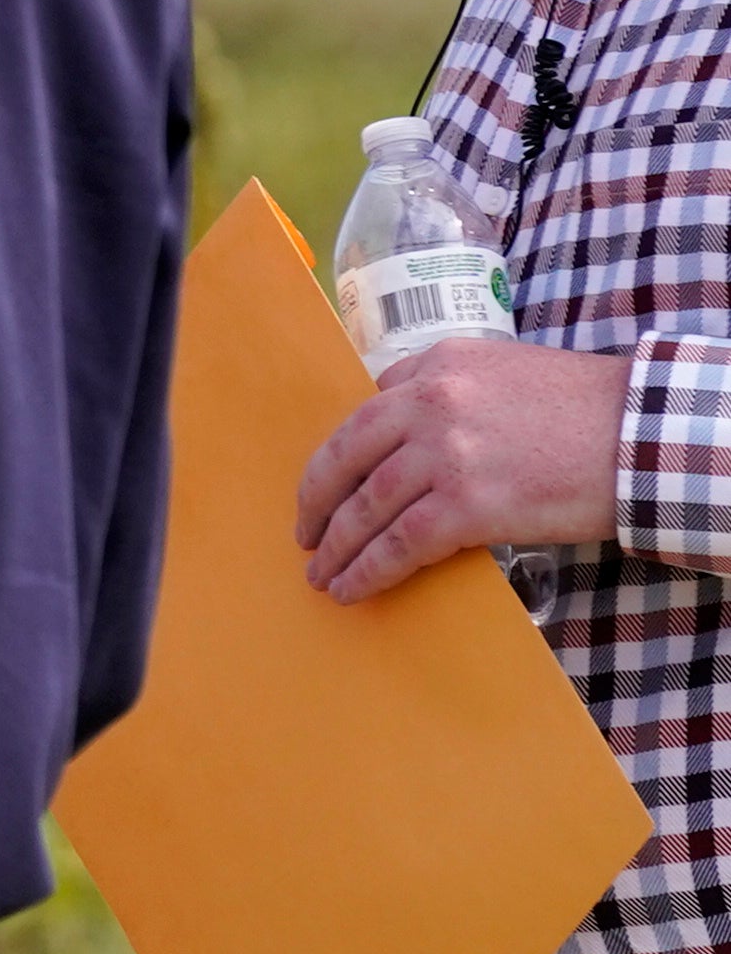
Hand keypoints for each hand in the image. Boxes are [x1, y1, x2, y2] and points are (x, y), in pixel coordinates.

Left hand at [297, 338, 631, 601]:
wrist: (648, 434)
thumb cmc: (590, 409)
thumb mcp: (509, 372)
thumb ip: (453, 391)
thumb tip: (407, 432)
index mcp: (437, 364)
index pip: (367, 411)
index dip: (342, 456)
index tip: (328, 483)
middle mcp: (429, 402)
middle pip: (345, 456)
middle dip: (316, 500)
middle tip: (305, 533)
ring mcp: (444, 454)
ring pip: (365, 507)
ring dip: (336, 547)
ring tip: (322, 573)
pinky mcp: (467, 505)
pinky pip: (398, 544)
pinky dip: (367, 571)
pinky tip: (351, 589)